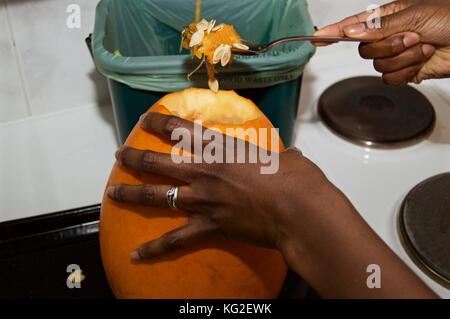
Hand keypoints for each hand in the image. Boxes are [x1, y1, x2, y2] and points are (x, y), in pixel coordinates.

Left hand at [107, 113, 436, 297]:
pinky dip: (155, 248)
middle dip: (135, 157)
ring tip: (113, 193)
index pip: (182, 129)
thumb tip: (293, 157)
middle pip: (158, 161)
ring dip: (132, 193)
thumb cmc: (297, 179)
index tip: (145, 120)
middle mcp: (205, 171)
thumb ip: (283, 156)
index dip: (159, 122)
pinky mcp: (209, 226)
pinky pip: (175, 239)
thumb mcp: (288, 159)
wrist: (299, 210)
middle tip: (120, 155)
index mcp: (222, 149)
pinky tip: (136, 254)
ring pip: (156, 196)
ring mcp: (203, 199)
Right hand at [315, 0, 449, 84]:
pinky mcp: (405, 71)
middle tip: (410, 37)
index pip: (353, 25)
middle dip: (388, 46)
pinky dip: (408, 70)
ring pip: (378, 65)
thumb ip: (379, 26)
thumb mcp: (414, 15)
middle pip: (364, 50)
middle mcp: (389, 36)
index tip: (316, 37)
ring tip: (422, 46)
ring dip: (403, 57)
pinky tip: (422, 59)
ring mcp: (396, 55)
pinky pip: (391, 78)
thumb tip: (351, 31)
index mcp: (387, 18)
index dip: (333, 32)